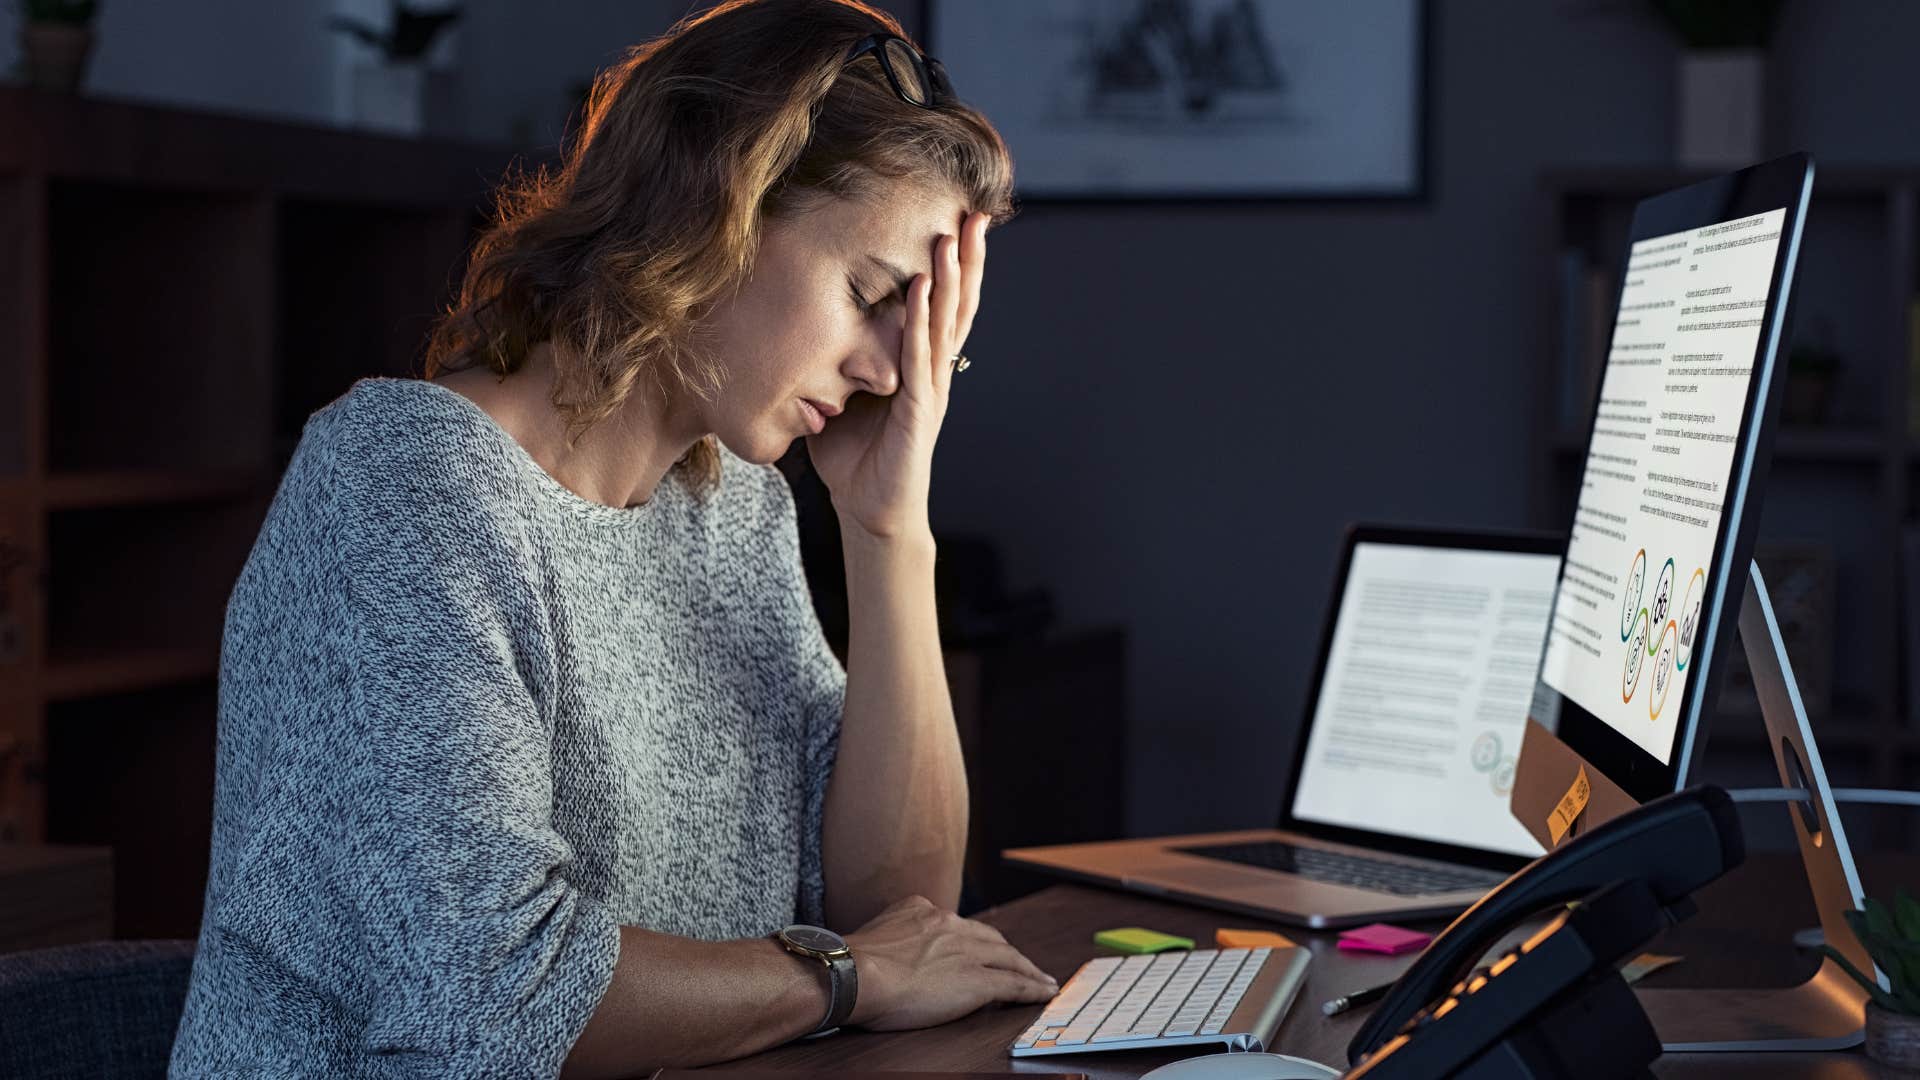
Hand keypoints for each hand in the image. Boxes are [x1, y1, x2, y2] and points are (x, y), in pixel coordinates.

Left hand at [806, 211, 987, 540]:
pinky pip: (921, 356)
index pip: (944, 306)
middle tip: (978, 213)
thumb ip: (838, 361)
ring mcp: (931, 388)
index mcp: (921, 365)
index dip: (955, 266)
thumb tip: (806, 325)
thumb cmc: (856, 458)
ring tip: (955, 237)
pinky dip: (922, 320)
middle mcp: (934, 371)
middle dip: (968, 258)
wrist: (870, 510)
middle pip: (958, 304)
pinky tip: (923, 288)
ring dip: (950, 278)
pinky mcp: (920, 409)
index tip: (961, 221)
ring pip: (946, 323)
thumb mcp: (842, 396)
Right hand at [844, 894, 1057, 1031]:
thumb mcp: (873, 935)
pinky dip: (1032, 988)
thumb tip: (887, 956)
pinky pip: (1014, 983)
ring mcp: (966, 951)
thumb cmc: (851, 965)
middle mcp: (948, 924)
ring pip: (1009, 958)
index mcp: (921, 910)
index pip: (958, 925)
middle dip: (1007, 952)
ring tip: (1041, 980)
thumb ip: (890, 938)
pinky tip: (1043, 992)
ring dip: (1028, 969)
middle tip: (1021, 964)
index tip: (981, 948)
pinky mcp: (978, 979)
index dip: (975, 940)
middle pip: (989, 938)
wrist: (855, 974)